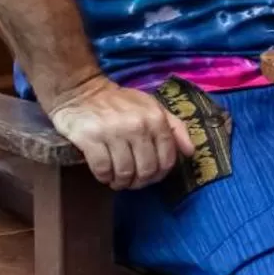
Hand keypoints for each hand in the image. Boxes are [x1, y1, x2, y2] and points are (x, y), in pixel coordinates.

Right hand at [42, 74, 194, 190]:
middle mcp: (137, 126)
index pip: (166, 159)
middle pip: (146, 170)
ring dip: (121, 182)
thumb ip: (175, 127)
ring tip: (117, 179)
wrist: (83, 92)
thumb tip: (190, 152)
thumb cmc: (122, 103)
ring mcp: (113, 132)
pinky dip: (104, 177)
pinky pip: (102, 170)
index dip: (160, 174)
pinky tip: (104, 174)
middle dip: (140, 182)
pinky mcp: (90, 139)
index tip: (150, 177)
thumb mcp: (153, 108)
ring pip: (124, 173)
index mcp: (156, 119)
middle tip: (132, 181)